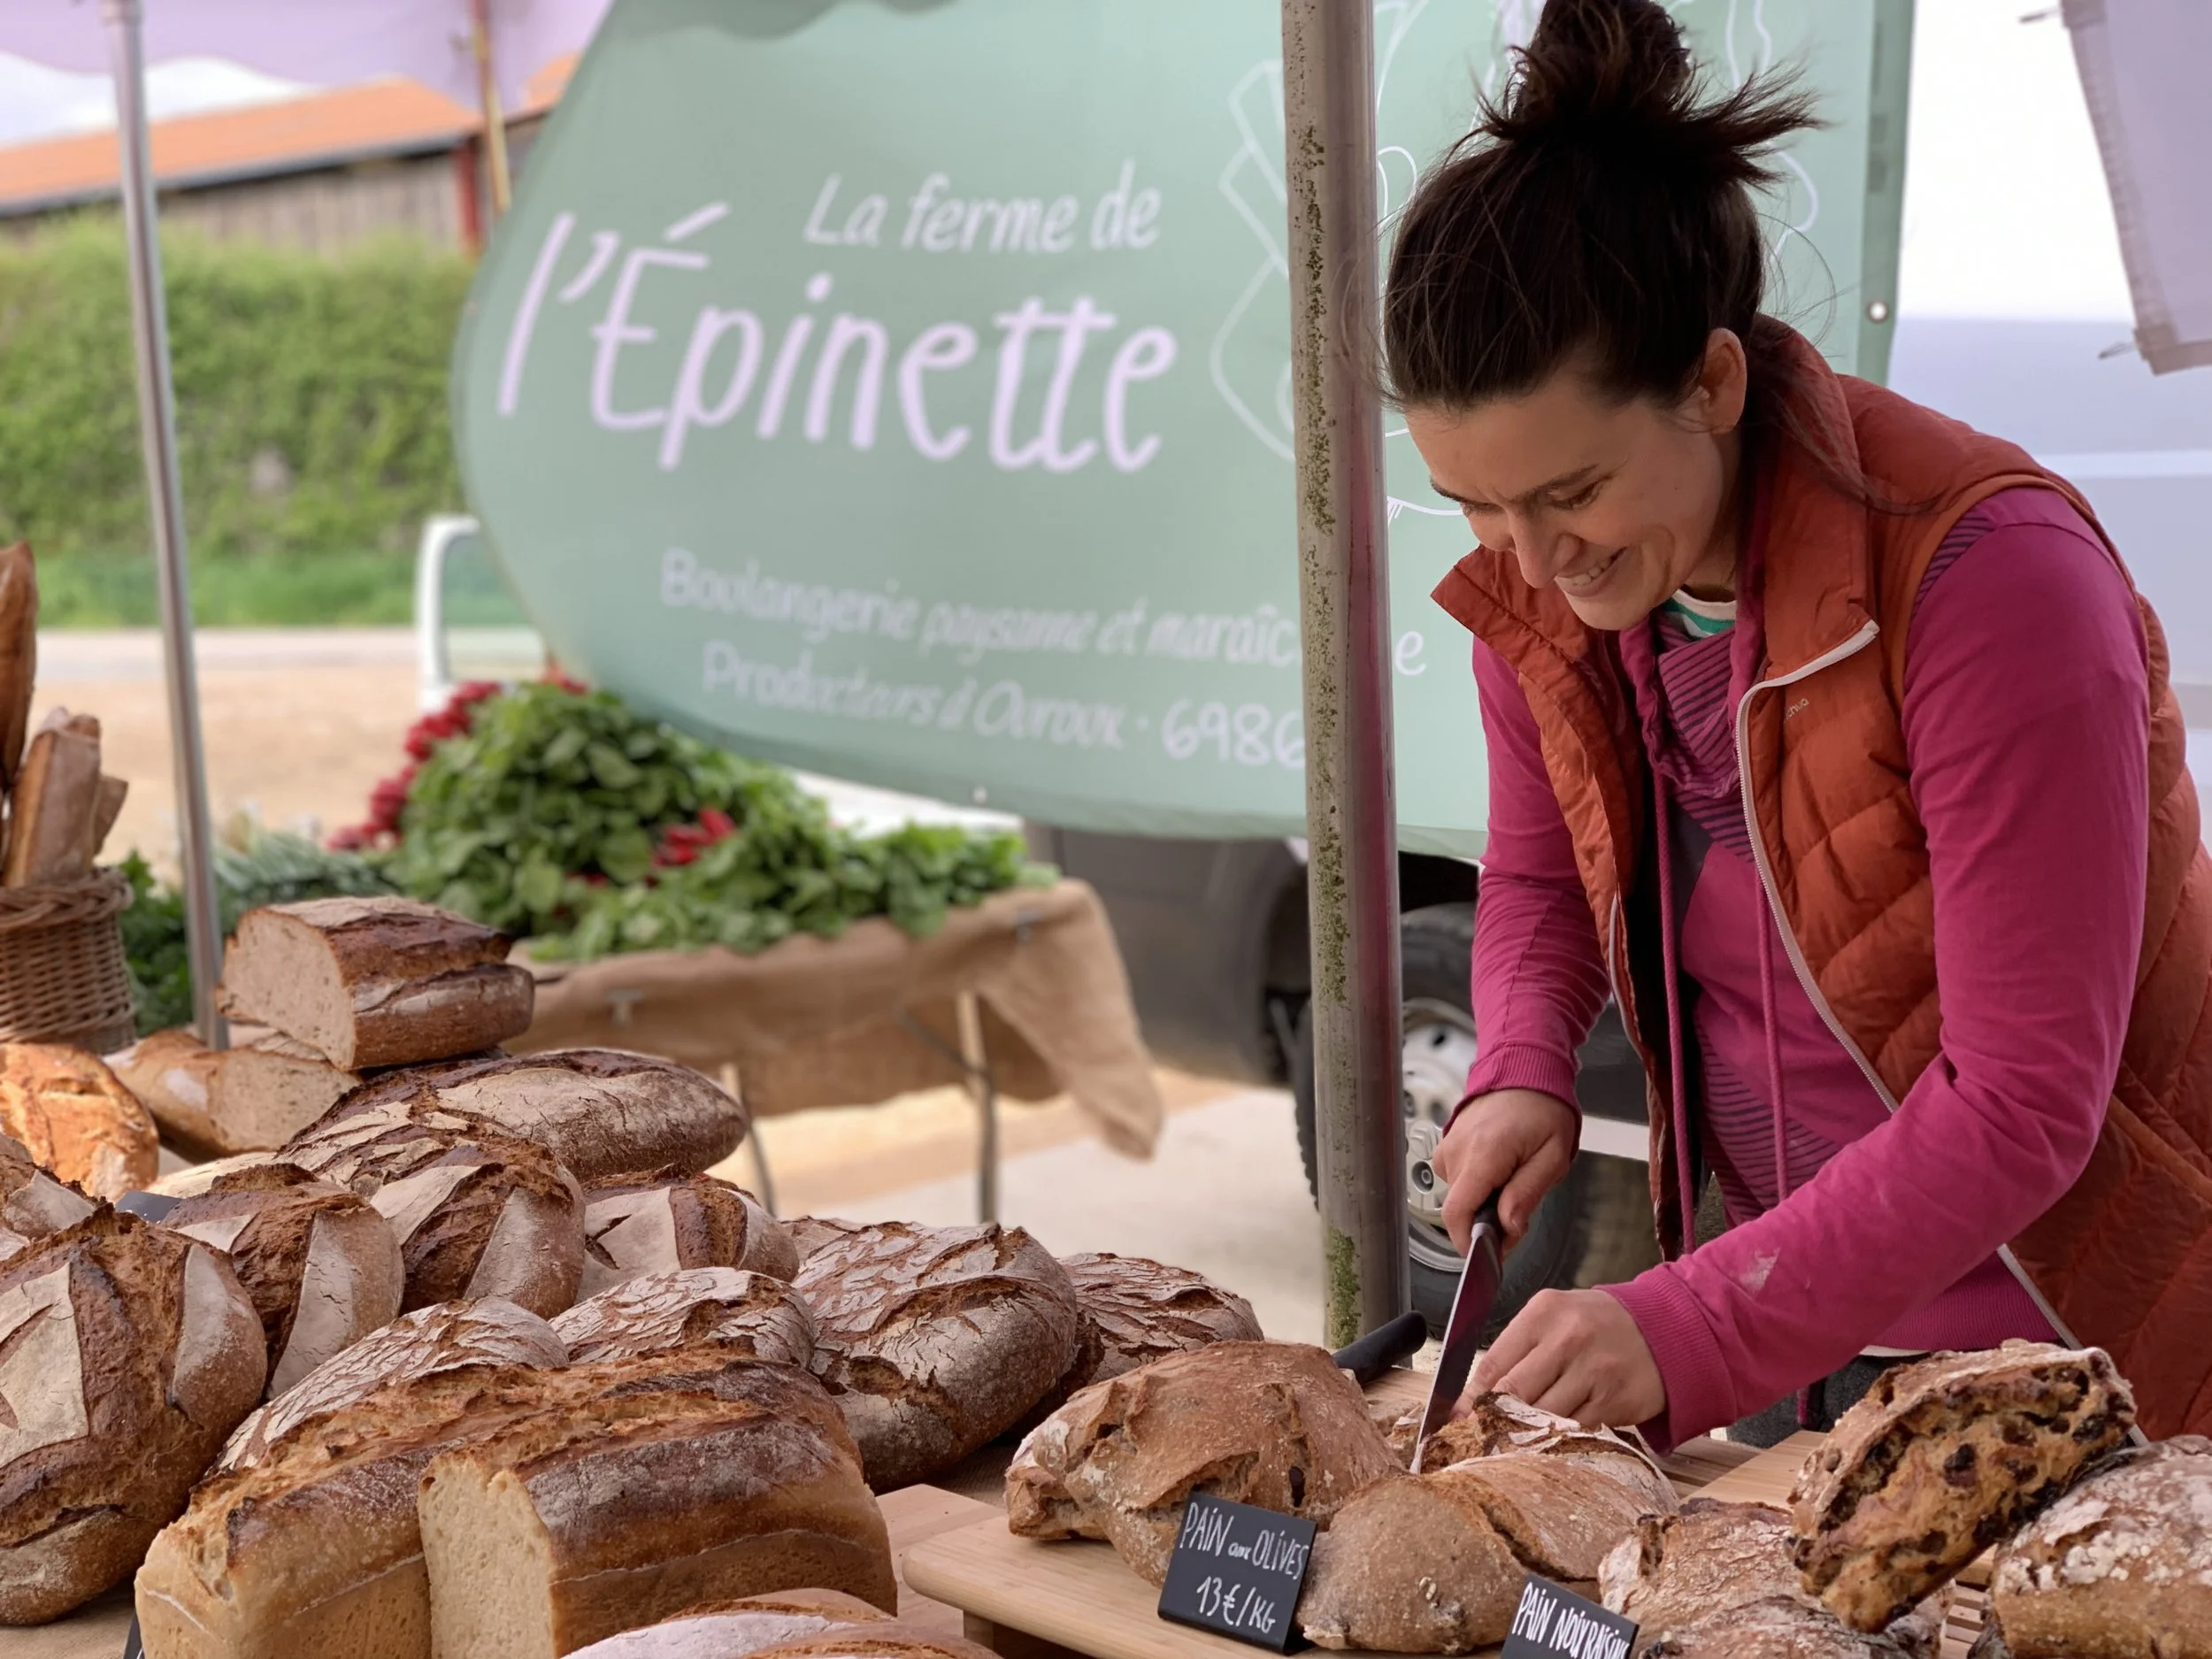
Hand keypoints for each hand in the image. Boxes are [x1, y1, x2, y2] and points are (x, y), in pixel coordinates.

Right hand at [1432, 1087, 1577, 1251]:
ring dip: (1483, 1200)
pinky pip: (1457, 1180)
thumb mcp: (1552, 1156)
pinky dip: (1477, 1184)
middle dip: (1488, 1221)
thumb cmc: (1543, 1109)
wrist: (1524, 1071)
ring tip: (1511, 1178)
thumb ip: (1527, 1194)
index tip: (1488, 1256)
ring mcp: (1448, 1146)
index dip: (1468, 1242)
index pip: (1457, 1212)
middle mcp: (1458, 1150)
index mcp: (1484, 1153)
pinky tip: (1497, 1168)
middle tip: (1519, 1211)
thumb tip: (1507, 1228)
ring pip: (1460, 1196)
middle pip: (1461, 1208)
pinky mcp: (1446, 1146)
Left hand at [1466, 1288, 1665, 1428]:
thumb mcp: (1554, 1319)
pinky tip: (1548, 1444)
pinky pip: (1573, 1431)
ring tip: (1509, 1446)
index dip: (1470, 1399)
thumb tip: (1475, 1397)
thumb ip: (1517, 1350)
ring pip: (1542, 1417)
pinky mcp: (1614, 1401)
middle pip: (1514, 1393)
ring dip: (1523, 1436)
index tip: (1457, 1420)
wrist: (1662, 1330)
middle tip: (1478, 1440)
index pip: (1494, 1362)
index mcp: (1543, 1313)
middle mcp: (1568, 1339)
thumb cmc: (1596, 1325)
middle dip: (1492, 1421)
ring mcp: (1594, 1371)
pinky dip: (1556, 1441)